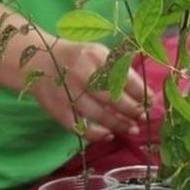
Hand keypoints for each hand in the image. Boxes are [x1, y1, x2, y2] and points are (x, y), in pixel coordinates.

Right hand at [30, 39, 146, 142]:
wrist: (38, 61)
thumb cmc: (77, 58)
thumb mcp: (99, 54)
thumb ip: (118, 69)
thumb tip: (143, 91)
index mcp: (96, 56)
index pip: (123, 77)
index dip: (140, 92)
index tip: (151, 101)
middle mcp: (82, 74)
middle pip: (112, 97)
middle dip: (132, 110)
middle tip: (143, 117)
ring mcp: (68, 93)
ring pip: (97, 114)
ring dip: (118, 124)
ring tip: (132, 128)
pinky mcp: (57, 109)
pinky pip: (78, 126)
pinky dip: (95, 134)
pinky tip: (109, 135)